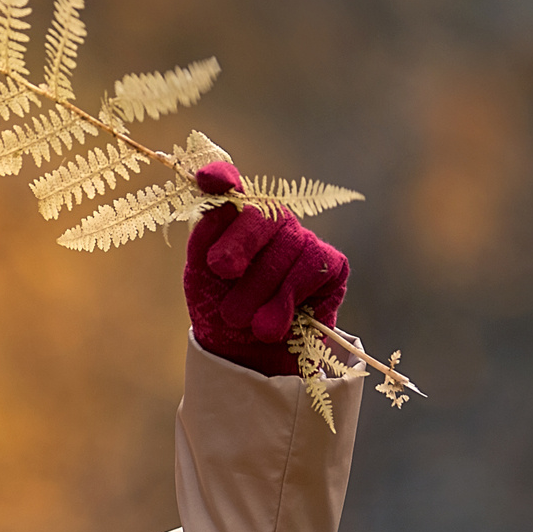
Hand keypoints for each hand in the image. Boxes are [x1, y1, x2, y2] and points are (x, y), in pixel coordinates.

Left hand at [183, 161, 348, 375]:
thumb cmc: (220, 307)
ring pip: (287, 247)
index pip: (228, 184)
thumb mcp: (201, 276)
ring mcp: (302, 239)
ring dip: (259, 289)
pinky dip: (288, 299)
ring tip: (241, 319)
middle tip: (221, 270)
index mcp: (233, 216)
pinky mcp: (331, 264)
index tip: (212, 180)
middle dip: (239, 243)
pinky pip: (313, 268)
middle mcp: (270, 220)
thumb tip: (224, 203)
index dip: (222, 177)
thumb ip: (205, 238)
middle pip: (261, 213)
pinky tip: (273, 324)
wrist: (247, 355)